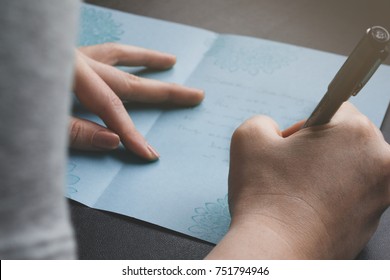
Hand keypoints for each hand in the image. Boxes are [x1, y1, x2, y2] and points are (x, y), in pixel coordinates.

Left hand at [70, 43, 203, 159]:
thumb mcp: (37, 126)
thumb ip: (75, 132)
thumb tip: (113, 141)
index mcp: (71, 71)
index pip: (111, 106)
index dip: (131, 132)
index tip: (149, 153)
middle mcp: (76, 59)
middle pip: (127, 80)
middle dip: (163, 91)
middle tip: (195, 95)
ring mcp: (71, 55)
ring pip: (117, 55)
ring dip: (146, 59)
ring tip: (170, 60)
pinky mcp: (65, 56)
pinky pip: (101, 53)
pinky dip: (121, 55)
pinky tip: (130, 56)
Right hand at [207, 103, 389, 258]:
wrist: (275, 252)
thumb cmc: (265, 197)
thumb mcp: (249, 138)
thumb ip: (263, 121)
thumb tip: (272, 131)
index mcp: (356, 134)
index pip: (336, 110)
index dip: (306, 125)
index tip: (292, 143)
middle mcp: (379, 163)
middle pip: (347, 139)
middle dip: (318, 148)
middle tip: (291, 166)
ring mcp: (380, 196)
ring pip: (349, 168)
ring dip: (324, 172)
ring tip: (296, 189)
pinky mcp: (372, 222)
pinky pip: (350, 196)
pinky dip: (330, 196)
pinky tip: (304, 206)